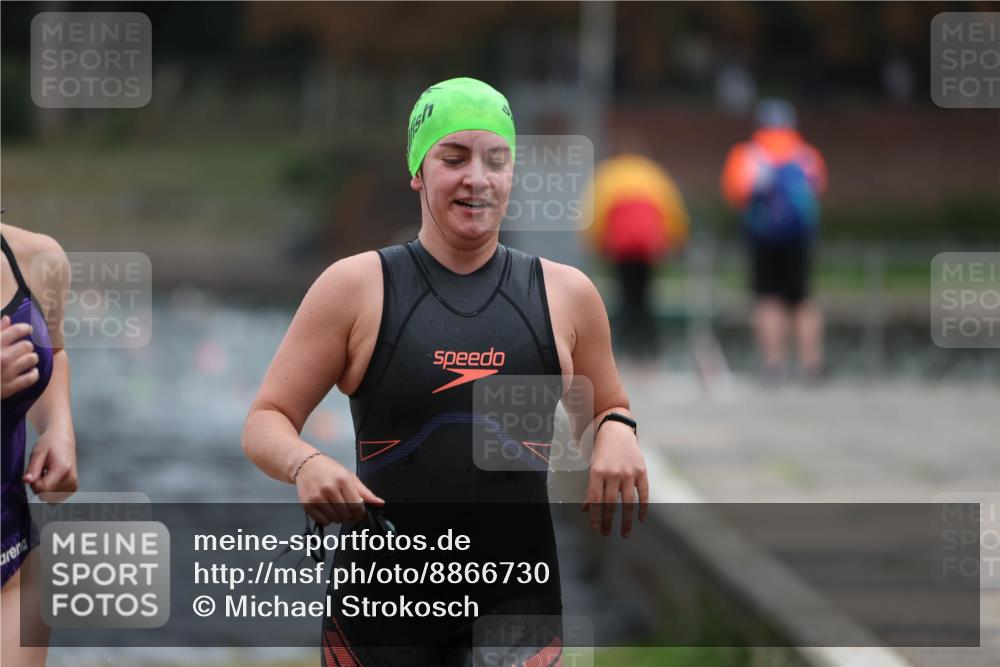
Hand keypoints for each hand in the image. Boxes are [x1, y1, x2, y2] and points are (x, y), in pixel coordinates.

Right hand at [1, 315, 39, 398]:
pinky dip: (34, 373)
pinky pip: (31, 378)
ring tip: (27, 359)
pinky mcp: (9, 387)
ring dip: (31, 358)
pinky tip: (31, 371)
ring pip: (31, 359)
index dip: (25, 328)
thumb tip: (7, 318)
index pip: (16, 330)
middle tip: (23, 348)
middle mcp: (1, 357)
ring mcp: (6, 373)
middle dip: (26, 346)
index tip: (28, 329)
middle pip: (27, 346)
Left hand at [24, 427, 77, 496]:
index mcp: (63, 469)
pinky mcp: (74, 486)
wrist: (63, 438)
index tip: (34, 473)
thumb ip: (32, 468)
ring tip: (47, 474)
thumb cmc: (50, 443)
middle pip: (47, 495)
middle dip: (39, 487)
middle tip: (41, 472)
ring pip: (51, 498)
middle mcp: (71, 478)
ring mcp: (74, 483)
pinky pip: (57, 497)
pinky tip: (52, 479)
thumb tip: (27, 481)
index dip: (34, 484)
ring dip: (45, 489)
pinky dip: (52, 491)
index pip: (43, 489)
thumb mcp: (37, 452)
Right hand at [295, 453, 384, 525]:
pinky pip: (323, 521)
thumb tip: (380, 503)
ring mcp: (317, 497)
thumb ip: (365, 492)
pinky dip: (328, 520)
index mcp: (343, 481)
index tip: (359, 513)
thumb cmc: (329, 470)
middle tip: (348, 511)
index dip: (360, 513)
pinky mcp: (307, 505)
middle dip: (350, 516)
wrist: (306, 464)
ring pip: (335, 519)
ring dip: (339, 518)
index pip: (356, 506)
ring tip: (337, 508)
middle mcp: (329, 489)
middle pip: (346, 514)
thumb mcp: (350, 477)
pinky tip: (327, 510)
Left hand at [581, 421, 648, 537]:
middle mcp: (613, 473)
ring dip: (626, 520)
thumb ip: (590, 489)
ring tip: (624, 533)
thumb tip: (585, 509)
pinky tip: (641, 518)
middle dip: (608, 521)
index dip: (595, 516)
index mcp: (597, 472)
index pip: (595, 500)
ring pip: (628, 502)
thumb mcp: (592, 467)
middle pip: (610, 503)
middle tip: (607, 533)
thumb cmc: (602, 451)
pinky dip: (643, 508)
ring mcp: (628, 472)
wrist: (616, 430)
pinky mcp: (641, 471)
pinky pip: (643, 493)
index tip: (596, 529)